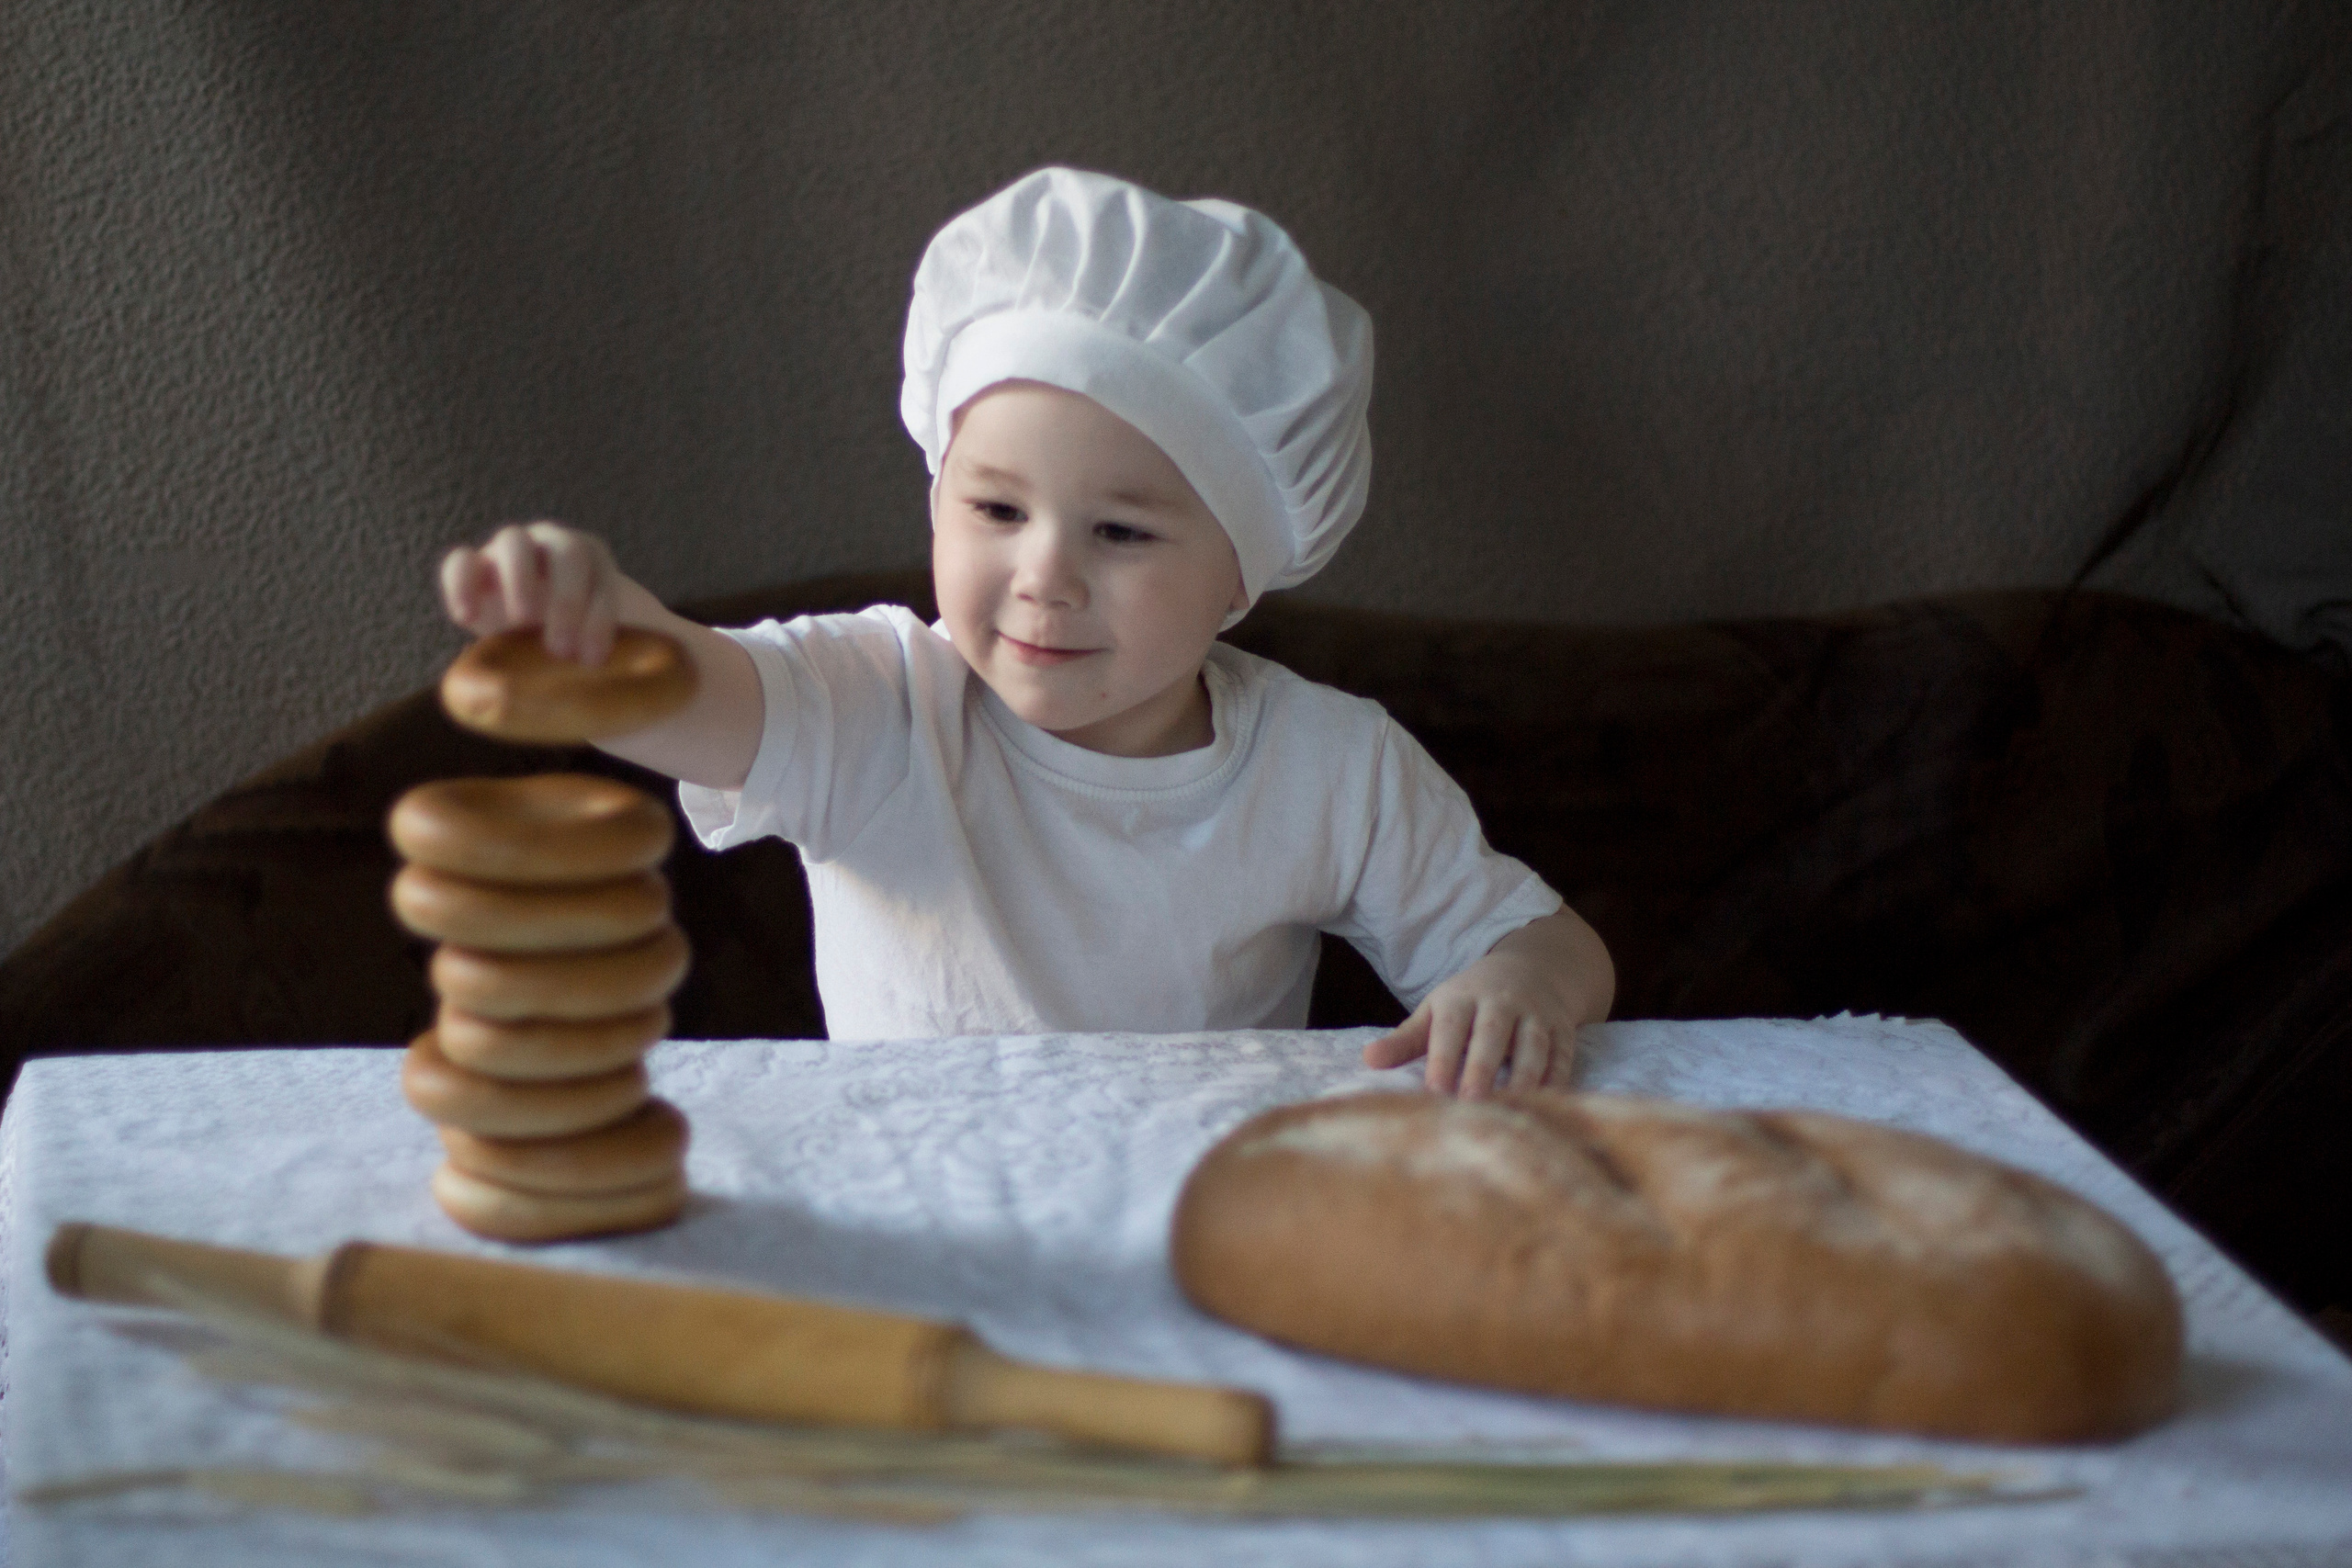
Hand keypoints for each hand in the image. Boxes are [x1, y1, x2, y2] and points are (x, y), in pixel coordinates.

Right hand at [440, 521, 627, 664]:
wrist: (536, 627)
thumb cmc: (575, 636)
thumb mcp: (595, 638)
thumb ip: (604, 644)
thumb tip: (599, 669)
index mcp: (591, 555)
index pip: (601, 573)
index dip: (598, 617)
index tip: (591, 660)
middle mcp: (552, 543)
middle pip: (567, 550)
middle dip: (568, 600)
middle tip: (561, 648)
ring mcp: (511, 549)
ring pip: (514, 543)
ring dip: (520, 581)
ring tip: (520, 621)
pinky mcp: (473, 565)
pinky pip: (460, 562)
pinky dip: (461, 584)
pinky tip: (467, 618)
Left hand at [1361, 911, 1613, 1097]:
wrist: (1532, 969)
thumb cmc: (1471, 1001)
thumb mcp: (1436, 1012)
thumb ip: (1405, 1040)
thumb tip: (1367, 1060)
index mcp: (1462, 998)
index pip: (1451, 1028)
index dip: (1443, 1059)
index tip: (1433, 1093)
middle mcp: (1502, 1002)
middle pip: (1493, 1035)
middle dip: (1483, 1069)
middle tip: (1472, 1105)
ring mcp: (1536, 1014)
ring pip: (1533, 1046)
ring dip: (1524, 1078)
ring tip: (1512, 1111)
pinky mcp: (1564, 1030)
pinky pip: (1563, 1056)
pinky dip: (1558, 1081)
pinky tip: (1548, 1107)